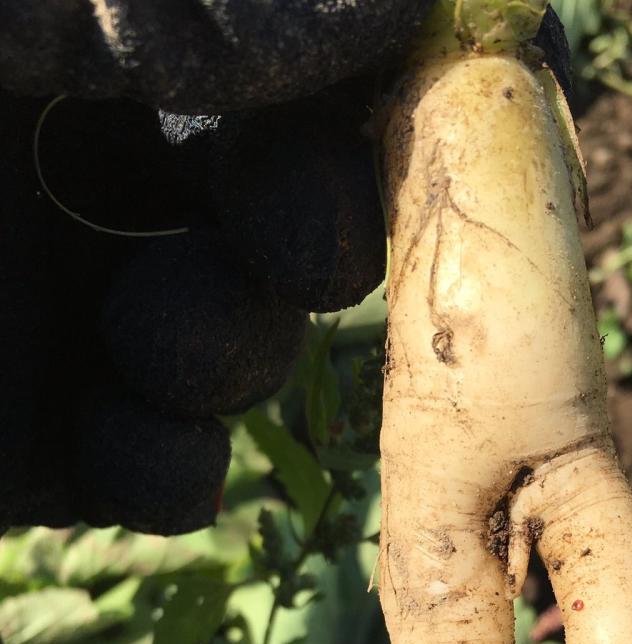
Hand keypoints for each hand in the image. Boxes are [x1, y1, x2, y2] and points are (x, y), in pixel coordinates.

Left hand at [0, 0, 432, 534]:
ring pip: (245, 342)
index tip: (452, 98)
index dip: (382, 86)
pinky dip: (170, 466)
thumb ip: (192, 13)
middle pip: (292, 205)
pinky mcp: (56, 448)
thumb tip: (399, 0)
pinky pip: (169, 472)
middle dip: (318, 230)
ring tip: (145, 341)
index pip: (292, 61)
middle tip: (306, 247)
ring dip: (232, 345)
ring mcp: (80, 321)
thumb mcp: (26, 19)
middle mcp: (96, 182)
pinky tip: (109, 433)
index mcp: (95, 51)